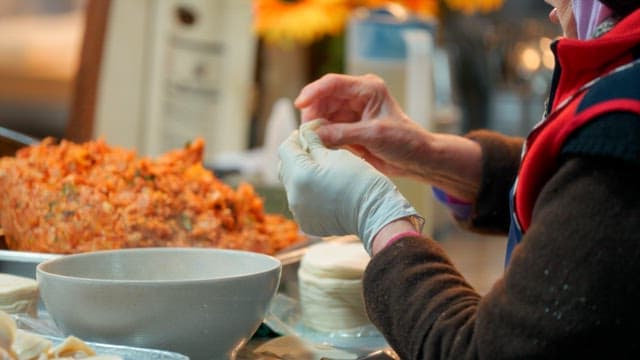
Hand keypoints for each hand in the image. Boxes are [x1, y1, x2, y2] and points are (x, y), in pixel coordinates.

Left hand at [278, 122, 422, 253]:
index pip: (286, 149)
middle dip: (298, 157)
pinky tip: (325, 188)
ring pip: (293, 186)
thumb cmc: (359, 180)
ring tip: (322, 170)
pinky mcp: (308, 222)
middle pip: (286, 168)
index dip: (297, 138)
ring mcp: (299, 212)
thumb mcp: (336, 154)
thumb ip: (314, 143)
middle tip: (315, 149)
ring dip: (302, 175)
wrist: (375, 213)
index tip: (309, 133)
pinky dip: (309, 193)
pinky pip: (302, 202)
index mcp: (298, 175)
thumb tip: (304, 133)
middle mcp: (293, 196)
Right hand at [294, 74, 428, 178]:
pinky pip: (326, 130)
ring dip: (316, 128)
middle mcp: (356, 97)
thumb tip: (315, 135)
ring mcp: (350, 113)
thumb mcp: (374, 135)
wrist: (415, 159)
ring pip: (322, 116)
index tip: (300, 105)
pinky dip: (321, 138)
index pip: (332, 84)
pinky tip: (320, 147)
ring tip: (314, 143)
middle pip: (323, 100)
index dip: (313, 92)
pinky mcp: (347, 129)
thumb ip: (343, 134)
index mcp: (367, 88)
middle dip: (312, 115)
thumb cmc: (404, 141)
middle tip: (307, 134)